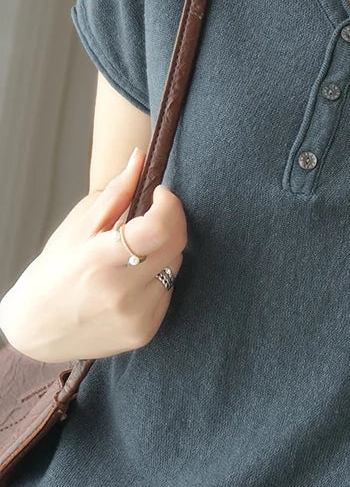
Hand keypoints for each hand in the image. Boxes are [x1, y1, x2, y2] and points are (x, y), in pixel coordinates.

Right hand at [0, 149, 187, 362]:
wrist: (36, 330)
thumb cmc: (54, 272)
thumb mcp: (78, 228)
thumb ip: (116, 193)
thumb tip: (140, 155)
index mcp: (100, 260)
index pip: (159, 228)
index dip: (169, 205)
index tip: (160, 194)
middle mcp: (121, 292)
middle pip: (175, 245)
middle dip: (170, 223)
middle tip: (151, 219)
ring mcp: (135, 315)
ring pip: (175, 267)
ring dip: (163, 253)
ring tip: (133, 256)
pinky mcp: (144, 332)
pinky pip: (168, 292)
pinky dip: (158, 280)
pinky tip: (132, 282)